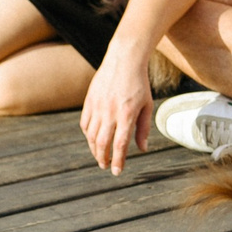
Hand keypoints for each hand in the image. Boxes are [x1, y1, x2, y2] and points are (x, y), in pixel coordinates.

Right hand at [81, 48, 156, 173]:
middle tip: (106, 166)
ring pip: (90, 135)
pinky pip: (85, 123)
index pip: (120, 144)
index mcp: (127, 114)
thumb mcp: (147, 106)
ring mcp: (97, 105)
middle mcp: (110, 111)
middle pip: (102, 143)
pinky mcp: (89, 100)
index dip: (118, 161)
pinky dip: (87, 134)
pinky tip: (93, 138)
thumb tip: (142, 149)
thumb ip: (143, 128)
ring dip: (94, 149)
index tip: (117, 172)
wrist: (124, 59)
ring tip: (100, 155)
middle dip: (103, 158)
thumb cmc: (139, 84)